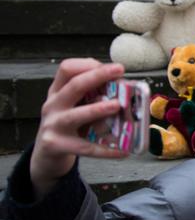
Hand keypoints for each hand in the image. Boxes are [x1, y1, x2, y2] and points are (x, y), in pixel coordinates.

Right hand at [29, 59, 129, 198]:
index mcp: (58, 92)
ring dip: (96, 109)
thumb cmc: (68, 125)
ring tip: (116, 106)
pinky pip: (85, 147)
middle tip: (119, 71)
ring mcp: (52, 125)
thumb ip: (92, 96)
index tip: (113, 67)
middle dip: (97, 76)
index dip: (89, 65)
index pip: (67, 69)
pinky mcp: (55, 145)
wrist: (46, 153)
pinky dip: (105, 150)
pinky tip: (122, 151)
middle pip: (73, 86)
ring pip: (75, 116)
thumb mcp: (74, 106)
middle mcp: (53, 105)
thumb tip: (124, 88)